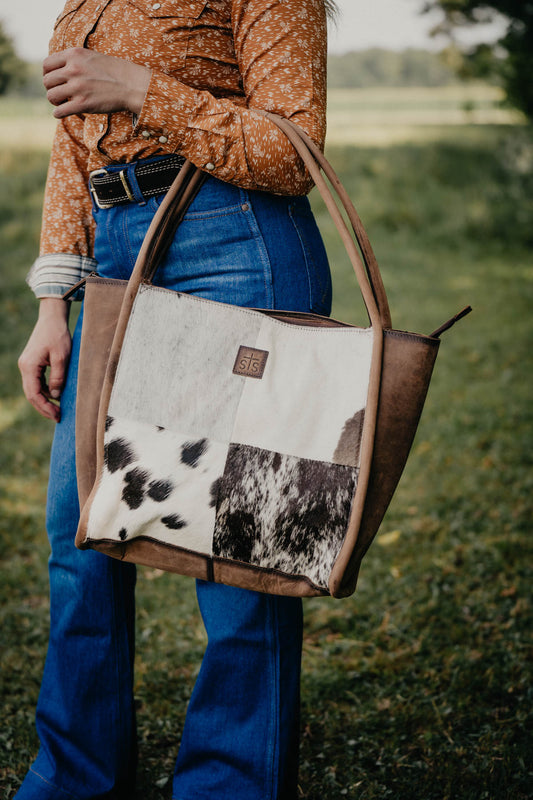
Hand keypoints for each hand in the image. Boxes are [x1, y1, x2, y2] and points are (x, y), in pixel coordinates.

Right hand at [18, 299, 71, 421]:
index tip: (56, 416)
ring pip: (33, 389)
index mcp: (29, 366)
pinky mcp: (33, 364)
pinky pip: (37, 382)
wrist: (52, 319)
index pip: (33, 394)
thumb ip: (58, 377)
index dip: (44, 407)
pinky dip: (45, 391)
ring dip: (45, 400)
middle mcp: (25, 367)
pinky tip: (56, 397)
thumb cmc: (58, 335)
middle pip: (31, 394)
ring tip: (58, 410)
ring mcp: (27, 365)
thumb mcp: (62, 357)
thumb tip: (56, 396)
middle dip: (44, 407)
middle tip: (58, 417)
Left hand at [43, 47, 150, 117]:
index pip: (47, 65)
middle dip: (52, 89)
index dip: (48, 74)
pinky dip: (59, 114)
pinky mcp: (83, 104)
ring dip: (55, 102)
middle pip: (47, 81)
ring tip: (64, 103)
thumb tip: (60, 70)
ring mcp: (77, 87)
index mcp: (74, 55)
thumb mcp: (92, 57)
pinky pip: (59, 112)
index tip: (55, 81)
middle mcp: (73, 69)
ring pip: (51, 96)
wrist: (132, 85)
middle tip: (61, 94)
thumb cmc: (115, 72)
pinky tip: (64, 113)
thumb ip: (75, 61)